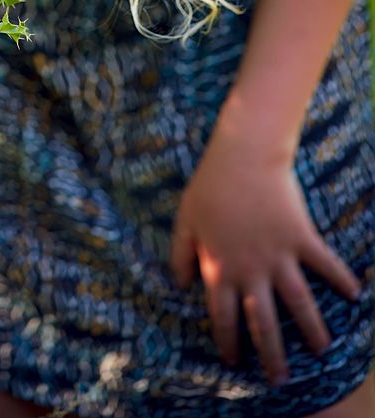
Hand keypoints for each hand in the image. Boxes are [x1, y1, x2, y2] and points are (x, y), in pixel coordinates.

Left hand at [169, 132, 360, 385]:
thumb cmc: (210, 185)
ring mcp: (279, 255)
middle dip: (272, 354)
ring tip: (322, 350)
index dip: (227, 341)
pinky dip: (341, 278)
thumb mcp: (185, 220)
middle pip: (263, 322)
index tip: (233, 361)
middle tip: (280, 378)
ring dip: (312, 329)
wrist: (243, 155)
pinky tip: (356, 295)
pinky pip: (325, 263)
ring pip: (299, 303)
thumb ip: (179, 254)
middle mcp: (252, 269)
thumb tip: (178, 285)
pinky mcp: (302, 237)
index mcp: (221, 267)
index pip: (223, 316)